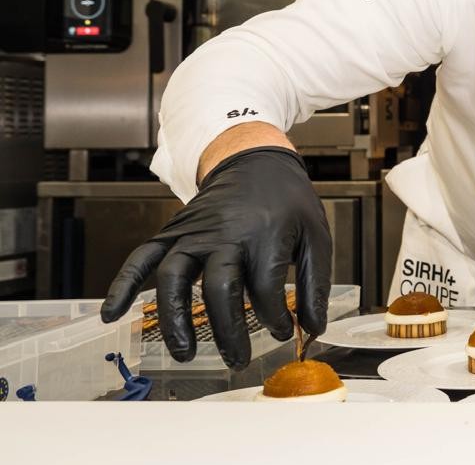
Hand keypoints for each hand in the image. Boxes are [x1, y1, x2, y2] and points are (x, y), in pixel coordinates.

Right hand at [100, 147, 331, 369]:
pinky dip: (122, 285)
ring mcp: (193, 234)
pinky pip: (141, 259)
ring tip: (184, 353)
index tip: (283, 333)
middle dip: (227, 331)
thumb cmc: (287, 201)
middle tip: (237, 359)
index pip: (265, 288)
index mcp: (264, 235)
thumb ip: (315, 282)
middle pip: (219, 288)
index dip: (275, 318)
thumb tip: (314, 328)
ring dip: (174, 319)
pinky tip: (112, 314)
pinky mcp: (172, 233)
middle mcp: (224, 235)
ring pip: (174, 278)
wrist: (255, 162)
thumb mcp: (316, 235)